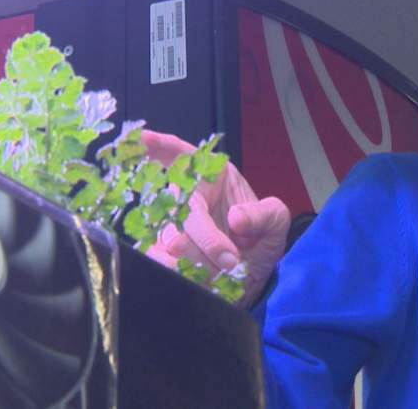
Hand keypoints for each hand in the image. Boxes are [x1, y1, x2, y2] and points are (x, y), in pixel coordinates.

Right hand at [140, 130, 289, 306]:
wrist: (252, 279)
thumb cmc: (260, 240)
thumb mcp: (276, 221)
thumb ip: (263, 215)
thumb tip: (235, 219)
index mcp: (209, 177)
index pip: (179, 154)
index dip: (158, 145)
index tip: (141, 137)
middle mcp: (185, 198)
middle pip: (177, 206)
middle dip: (205, 237)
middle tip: (231, 260)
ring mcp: (172, 227)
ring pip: (172, 238)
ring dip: (201, 260)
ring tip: (225, 272)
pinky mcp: (163, 255)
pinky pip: (158, 259)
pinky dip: (178, 271)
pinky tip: (195, 278)